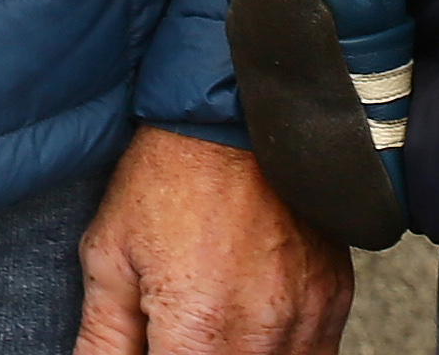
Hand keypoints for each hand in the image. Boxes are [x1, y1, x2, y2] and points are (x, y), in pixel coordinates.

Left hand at [71, 128, 346, 354]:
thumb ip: (104, 340)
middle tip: (179, 330)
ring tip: (212, 324)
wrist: (234, 109)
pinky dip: (283, 350)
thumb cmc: (168, 174)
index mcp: (198, 325)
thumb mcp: (110, 256)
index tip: (157, 344)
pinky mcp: (334, 297)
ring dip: (242, 354)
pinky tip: (252, 322)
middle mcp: (261, 330)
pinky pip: (316, 353)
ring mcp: (307, 315)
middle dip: (197, 354)